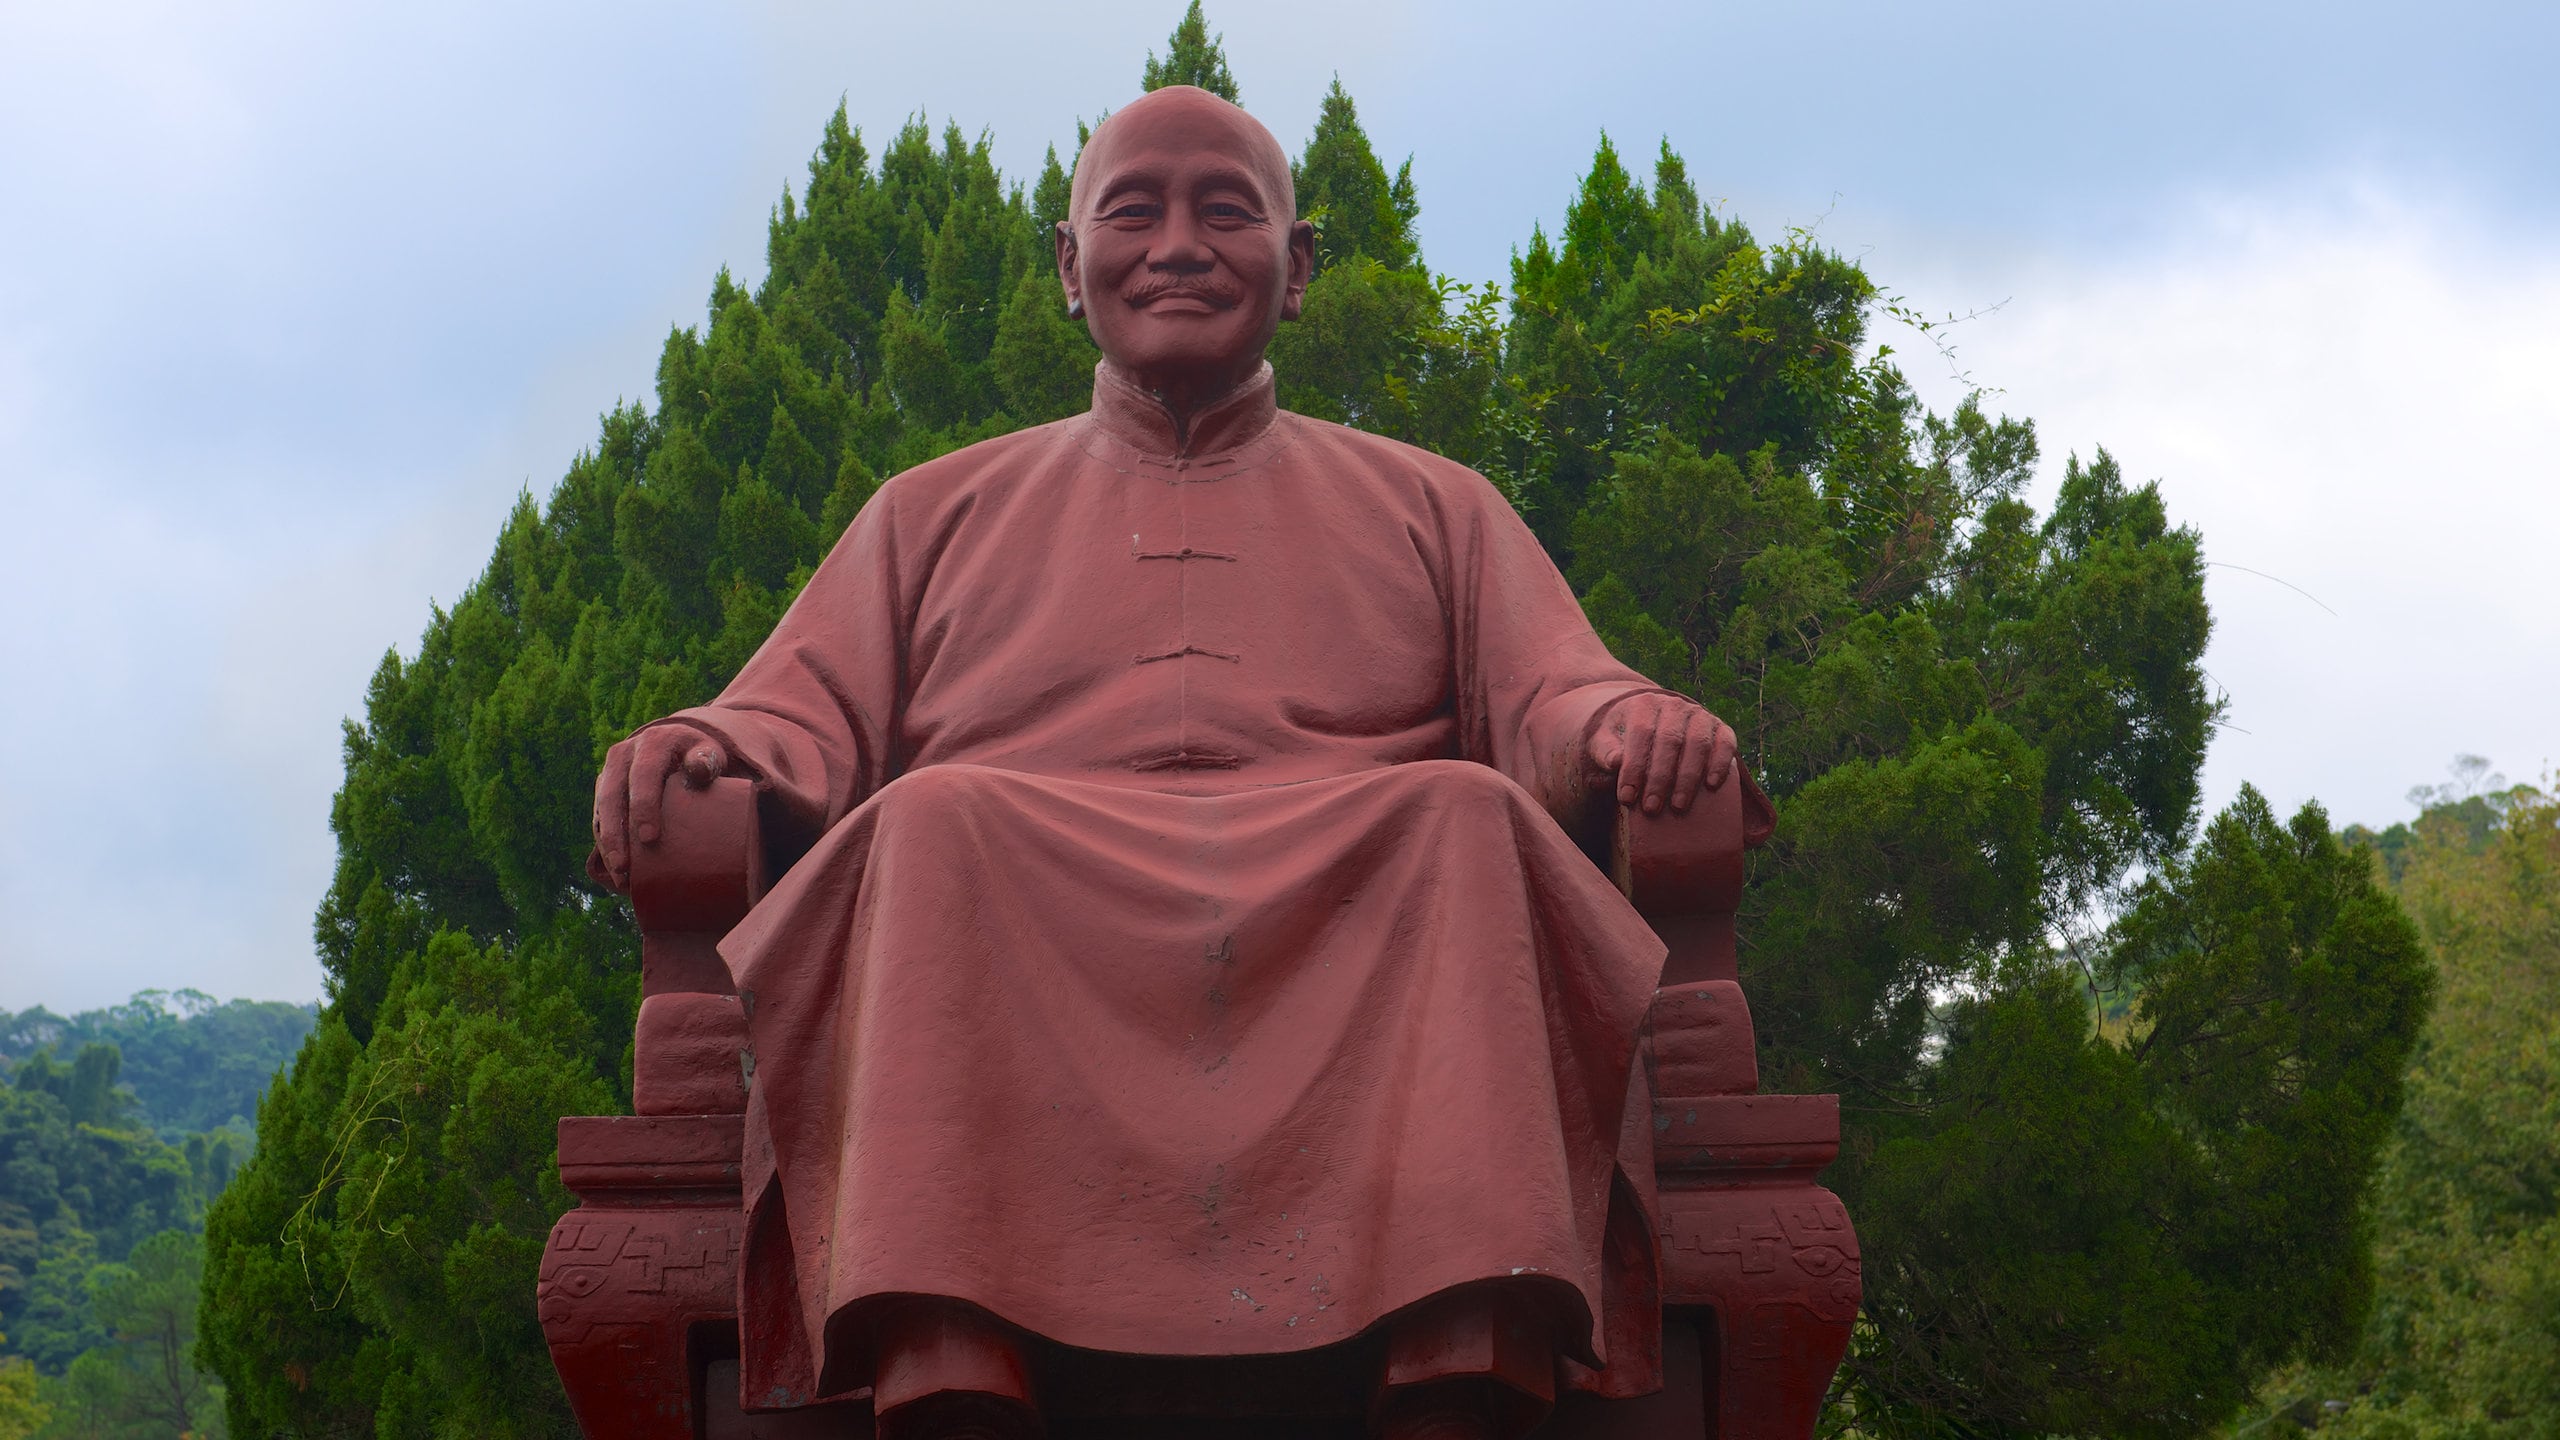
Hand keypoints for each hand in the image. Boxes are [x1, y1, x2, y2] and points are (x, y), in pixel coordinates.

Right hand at [589, 724, 729, 890]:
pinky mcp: (604, 789)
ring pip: (601, 810)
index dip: (644, 806)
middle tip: (624, 868)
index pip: (644, 775)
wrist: (679, 747)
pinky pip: (599, 818)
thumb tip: (699, 769)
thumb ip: (707, 760)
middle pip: (613, 796)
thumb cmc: (700, 757)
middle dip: (615, 834)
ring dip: (607, 844)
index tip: (650, 838)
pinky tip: (614, 869)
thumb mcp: (709, 753)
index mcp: (653, 742)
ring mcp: (610, 771)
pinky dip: (605, 844)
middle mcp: (624, 753)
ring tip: (619, 877)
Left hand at [1588, 694, 1736, 815]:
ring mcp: (1699, 715)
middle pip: (1670, 741)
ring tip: (1677, 807)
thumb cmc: (1623, 739)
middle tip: (1651, 808)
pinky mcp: (1720, 728)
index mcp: (1644, 704)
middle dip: (1660, 778)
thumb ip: (1605, 750)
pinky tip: (1712, 786)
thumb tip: (1615, 761)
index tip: (1626, 798)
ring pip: (1698, 744)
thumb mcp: (1605, 741)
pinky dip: (1720, 763)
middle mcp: (1674, 705)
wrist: (1650, 724)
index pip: (1640, 733)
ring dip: (1689, 777)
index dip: (1634, 767)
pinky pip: (1725, 743)